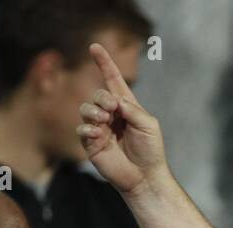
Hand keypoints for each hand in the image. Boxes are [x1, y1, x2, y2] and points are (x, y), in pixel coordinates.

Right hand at [76, 43, 168, 195]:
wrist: (145, 176)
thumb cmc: (151, 151)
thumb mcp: (149, 126)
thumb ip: (133, 109)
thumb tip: (114, 100)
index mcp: (126, 106)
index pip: (112, 80)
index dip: (104, 63)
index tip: (95, 46)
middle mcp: (110, 115)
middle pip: (97, 95)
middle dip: (102, 98)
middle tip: (112, 109)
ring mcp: (99, 128)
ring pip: (86, 109)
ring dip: (94, 112)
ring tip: (105, 122)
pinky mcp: (91, 143)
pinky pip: (82, 129)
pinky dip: (88, 129)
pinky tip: (98, 134)